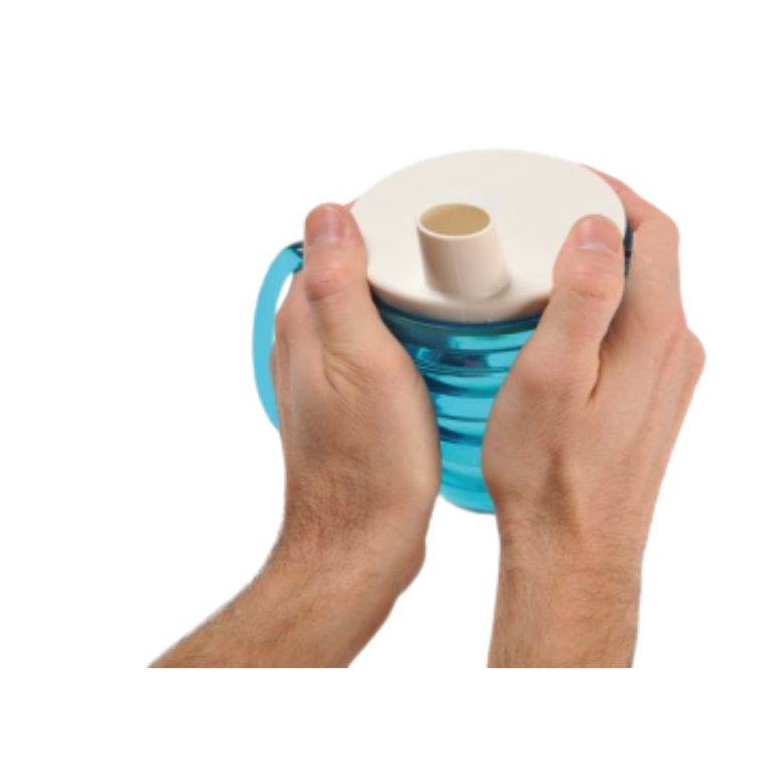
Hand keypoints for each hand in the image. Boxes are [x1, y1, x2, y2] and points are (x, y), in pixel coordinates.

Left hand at [153, 204, 440, 666]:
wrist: (362, 546)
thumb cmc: (369, 465)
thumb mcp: (363, 364)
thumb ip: (338, 288)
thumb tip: (327, 212)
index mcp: (303, 324)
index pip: (328, 242)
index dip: (376, 218)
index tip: (426, 210)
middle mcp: (305, 345)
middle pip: (347, 270)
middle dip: (394, 249)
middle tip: (453, 244)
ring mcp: (326, 376)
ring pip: (363, 308)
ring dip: (400, 290)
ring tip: (453, 284)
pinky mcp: (350, 402)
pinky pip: (375, 344)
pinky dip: (404, 329)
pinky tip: (438, 341)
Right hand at [484, 173, 703, 666]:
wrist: (575, 554)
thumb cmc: (550, 473)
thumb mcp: (553, 375)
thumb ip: (585, 295)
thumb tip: (599, 224)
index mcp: (658, 332)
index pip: (655, 230)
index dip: (613, 192)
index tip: (565, 177)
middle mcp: (677, 349)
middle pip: (652, 256)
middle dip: (601, 222)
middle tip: (542, 209)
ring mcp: (670, 377)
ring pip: (642, 293)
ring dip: (601, 264)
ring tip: (541, 257)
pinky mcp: (653, 400)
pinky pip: (634, 329)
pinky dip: (603, 304)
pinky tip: (559, 319)